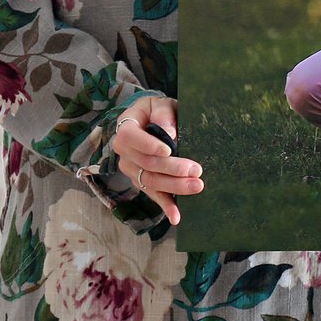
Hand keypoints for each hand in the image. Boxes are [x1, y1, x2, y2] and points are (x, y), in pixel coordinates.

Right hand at [111, 96, 203, 224]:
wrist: (152, 119)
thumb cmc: (158, 110)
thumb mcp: (161, 103)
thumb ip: (164, 114)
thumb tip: (170, 134)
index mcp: (125, 127)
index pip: (131, 137)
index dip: (148, 145)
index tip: (169, 149)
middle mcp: (124, 151)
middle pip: (145, 164)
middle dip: (172, 169)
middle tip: (196, 170)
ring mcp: (131, 169)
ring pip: (150, 181)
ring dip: (174, 187)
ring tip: (196, 186)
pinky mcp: (141, 181)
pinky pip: (153, 194)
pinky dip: (165, 206)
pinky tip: (176, 216)